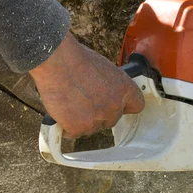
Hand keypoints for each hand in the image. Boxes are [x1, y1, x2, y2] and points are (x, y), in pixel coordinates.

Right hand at [29, 33, 144, 138]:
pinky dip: (66, 126)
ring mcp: (97, 119)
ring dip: (82, 120)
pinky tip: (62, 111)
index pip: (136, 106)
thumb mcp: (104, 68)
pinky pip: (74, 132)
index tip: (118, 106)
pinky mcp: (79, 127)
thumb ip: (110, 85)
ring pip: (92, 128)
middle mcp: (115, 107)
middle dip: (99, 115)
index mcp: (125, 89)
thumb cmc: (75, 59)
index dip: (125, 106)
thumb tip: (106, 92)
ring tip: (70, 102)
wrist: (56, 62)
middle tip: (84, 102)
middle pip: (111, 120)